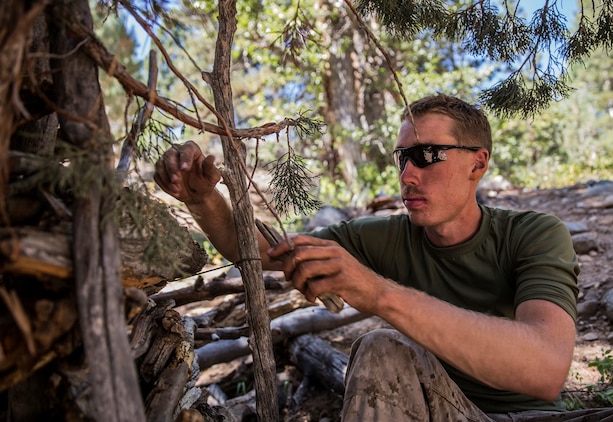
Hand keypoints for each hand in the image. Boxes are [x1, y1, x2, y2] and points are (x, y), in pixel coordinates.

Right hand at [154, 141, 220, 203]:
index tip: (185, 169)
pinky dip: (164, 184)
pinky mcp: (160, 171)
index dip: (185, 158)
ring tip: (177, 189)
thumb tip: (211, 157)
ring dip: (167, 178)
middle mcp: (177, 151)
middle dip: (172, 168)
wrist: (196, 193)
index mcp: (191, 149)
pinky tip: (174, 191)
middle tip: (176, 180)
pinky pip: (157, 175)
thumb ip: (211, 168)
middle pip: (169, 154)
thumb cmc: (206, 182)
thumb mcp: (212, 177)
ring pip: (160, 164)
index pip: (186, 149)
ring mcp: (166, 160)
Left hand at [267, 235, 385, 313]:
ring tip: (302, 291)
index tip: (271, 255)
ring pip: (305, 270)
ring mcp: (338, 265)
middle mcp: (334, 251)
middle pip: (299, 253)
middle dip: (288, 267)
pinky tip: (312, 298)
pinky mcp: (342, 280)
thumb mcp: (335, 264)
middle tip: (289, 279)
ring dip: (298, 283)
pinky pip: (315, 286)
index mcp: (330, 245)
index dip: (282, 246)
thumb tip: (289, 262)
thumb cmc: (351, 281)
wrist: (377, 292)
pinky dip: (309, 294)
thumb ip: (317, 260)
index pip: (300, 239)